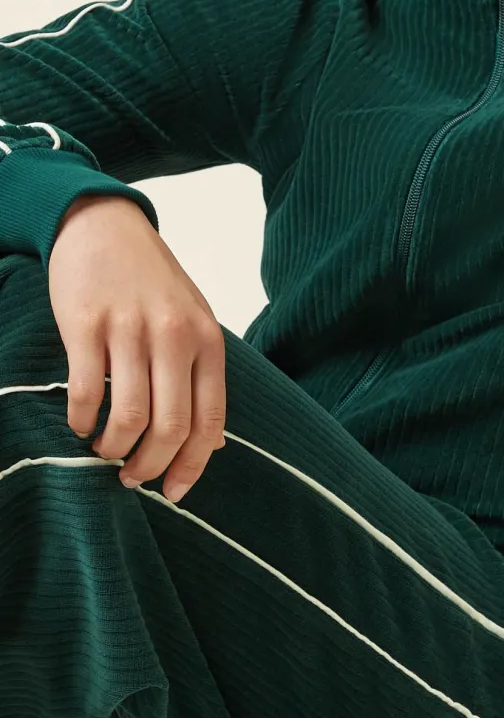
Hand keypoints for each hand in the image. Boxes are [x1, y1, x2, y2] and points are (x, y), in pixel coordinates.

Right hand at [48, 194, 226, 500]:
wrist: (105, 225)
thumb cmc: (152, 281)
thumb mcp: (193, 320)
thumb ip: (202, 375)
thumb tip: (210, 444)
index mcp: (207, 341)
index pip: (209, 421)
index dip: (191, 466)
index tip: (174, 492)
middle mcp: (175, 337)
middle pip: (170, 427)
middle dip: (150, 466)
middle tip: (132, 478)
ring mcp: (131, 330)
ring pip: (129, 417)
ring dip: (113, 448)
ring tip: (104, 451)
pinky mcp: (87, 325)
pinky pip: (87, 391)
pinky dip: (81, 420)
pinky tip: (79, 424)